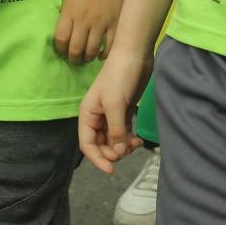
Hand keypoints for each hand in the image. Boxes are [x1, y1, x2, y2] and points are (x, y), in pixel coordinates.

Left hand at [54, 0, 126, 63]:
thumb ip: (66, 12)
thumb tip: (65, 29)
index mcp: (70, 11)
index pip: (60, 38)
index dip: (60, 50)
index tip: (62, 51)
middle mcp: (84, 20)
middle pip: (75, 48)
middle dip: (73, 58)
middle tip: (75, 58)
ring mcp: (101, 23)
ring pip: (91, 50)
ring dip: (88, 57)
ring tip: (87, 57)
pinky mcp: (116, 23)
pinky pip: (110, 46)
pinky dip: (105, 54)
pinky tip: (102, 54)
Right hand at [75, 49, 150, 173]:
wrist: (136, 54)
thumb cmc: (120, 75)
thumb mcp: (115, 104)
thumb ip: (116, 131)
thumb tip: (118, 154)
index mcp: (88, 114)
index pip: (87, 144)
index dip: (97, 159)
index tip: (111, 170)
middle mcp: (97, 116)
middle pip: (100, 144)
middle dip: (113, 152)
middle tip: (127, 151)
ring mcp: (111, 114)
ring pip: (113, 140)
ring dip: (122, 147)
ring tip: (135, 144)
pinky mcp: (125, 111)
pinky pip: (124, 132)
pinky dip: (129, 139)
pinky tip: (138, 140)